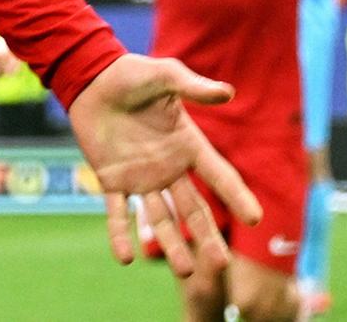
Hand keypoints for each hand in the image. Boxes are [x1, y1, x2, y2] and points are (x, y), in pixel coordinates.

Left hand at [67, 53, 258, 277]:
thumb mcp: (164, 75)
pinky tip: (125, 258)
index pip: (218, 175)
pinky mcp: (111, 180)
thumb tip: (228, 92)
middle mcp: (168, 168)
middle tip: (220, 264)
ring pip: (160, 218)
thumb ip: (193, 86)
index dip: (236, 196)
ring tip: (184, 272)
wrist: (91, 79)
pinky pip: (117, 213)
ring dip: (171, 244)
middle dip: (206, 236)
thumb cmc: (131, 74)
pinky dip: (119, 235)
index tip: (255, 218)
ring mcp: (140, 178)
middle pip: (193, 209)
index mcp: (187, 145)